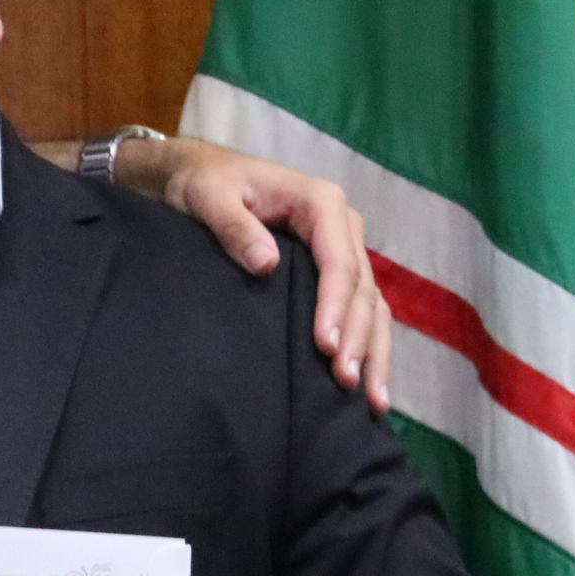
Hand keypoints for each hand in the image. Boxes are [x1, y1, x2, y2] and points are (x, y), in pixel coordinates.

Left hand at [138, 139, 393, 411]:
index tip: (325, 346)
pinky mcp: (334, 271)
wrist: (201, 176)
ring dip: (373, 350)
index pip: (338, 261)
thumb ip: (234, 225)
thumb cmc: (204, 183)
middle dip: (358, 337)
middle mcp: (342, 225)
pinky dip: (367, 344)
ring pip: (370, 303)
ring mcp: (342, 248)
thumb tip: (266, 264)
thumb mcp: (209, 197)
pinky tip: (368, 384)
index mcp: (320, 202)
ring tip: (373, 399)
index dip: (335, 305)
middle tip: (346, 382)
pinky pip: (361, 309)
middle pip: (361, 288)